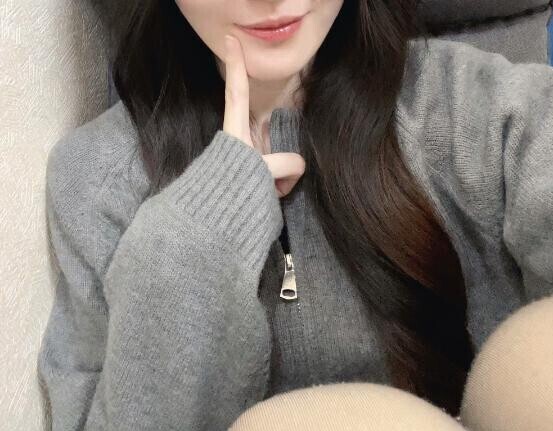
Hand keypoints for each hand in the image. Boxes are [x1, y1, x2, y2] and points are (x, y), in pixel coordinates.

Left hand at [223, 34, 305, 197]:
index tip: (231, 41)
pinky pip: (280, 178)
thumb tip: (297, 166)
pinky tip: (270, 199)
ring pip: (283, 163)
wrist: (214, 225)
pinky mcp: (256, 177)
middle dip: (279, 168)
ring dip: (279, 181)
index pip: (237, 92)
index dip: (236, 66)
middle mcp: (242, 142)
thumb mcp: (261, 174)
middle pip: (277, 141)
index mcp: (235, 133)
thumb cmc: (231, 194)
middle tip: (273, 185)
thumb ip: (284, 164)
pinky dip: (278, 190)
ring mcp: (250, 159)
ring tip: (266, 195)